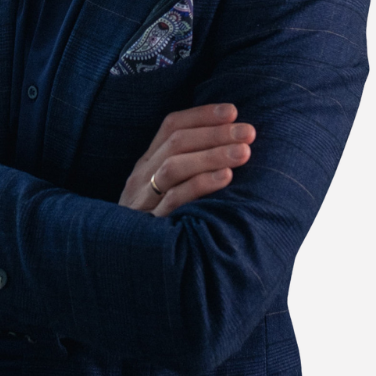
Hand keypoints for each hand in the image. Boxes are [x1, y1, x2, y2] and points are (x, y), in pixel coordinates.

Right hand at [118, 103, 254, 216]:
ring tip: (244, 152)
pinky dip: (202, 184)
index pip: (170, 126)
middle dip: (215, 133)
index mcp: (147, 162)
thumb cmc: (159, 223)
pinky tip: (227, 177)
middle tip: (249, 132)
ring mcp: (143, 199)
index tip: (234, 111)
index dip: (202, 115)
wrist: (126, 265)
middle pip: (176, 142)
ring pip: (174, 166)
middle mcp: (142, 176)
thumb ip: (187, 167)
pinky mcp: (151, 224)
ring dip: (212, 154)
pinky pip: (175, 199)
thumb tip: (232, 143)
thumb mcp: (164, 190)